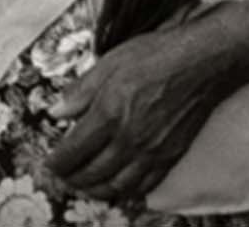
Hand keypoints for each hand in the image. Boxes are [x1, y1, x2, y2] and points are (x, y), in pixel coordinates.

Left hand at [45, 23, 234, 202]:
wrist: (200, 64)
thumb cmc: (152, 57)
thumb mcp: (107, 64)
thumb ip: (79, 92)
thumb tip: (55, 112)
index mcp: (109, 114)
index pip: (75, 150)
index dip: (58, 162)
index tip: (49, 163)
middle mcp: (130, 139)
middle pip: (94, 172)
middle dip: (73, 179)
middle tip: (62, 178)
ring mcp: (153, 151)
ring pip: (119, 185)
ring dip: (97, 191)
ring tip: (84, 187)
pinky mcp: (172, 156)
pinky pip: (146, 185)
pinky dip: (127, 192)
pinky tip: (118, 187)